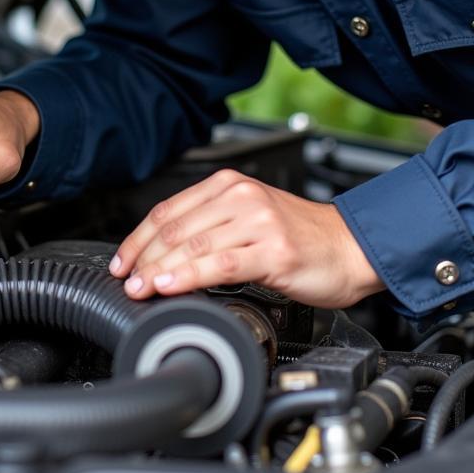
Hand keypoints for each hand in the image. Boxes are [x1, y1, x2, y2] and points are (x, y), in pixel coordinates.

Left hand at [109, 169, 384, 308]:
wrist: (351, 248)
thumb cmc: (301, 239)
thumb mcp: (250, 219)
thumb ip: (212, 227)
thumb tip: (164, 254)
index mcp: (230, 184)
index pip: (169, 209)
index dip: (139, 237)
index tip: (122, 261)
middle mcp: (241, 196)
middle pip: (175, 227)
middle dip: (142, 256)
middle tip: (124, 280)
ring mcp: (257, 221)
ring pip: (193, 245)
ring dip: (158, 269)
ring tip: (139, 288)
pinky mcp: (272, 249)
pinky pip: (219, 264)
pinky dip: (187, 276)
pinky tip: (169, 286)